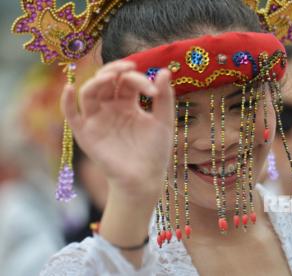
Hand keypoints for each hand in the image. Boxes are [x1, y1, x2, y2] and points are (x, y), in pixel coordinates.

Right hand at [61, 61, 174, 198]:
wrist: (144, 179)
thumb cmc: (154, 151)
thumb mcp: (163, 121)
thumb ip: (164, 97)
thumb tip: (166, 70)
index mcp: (128, 103)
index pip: (127, 81)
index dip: (138, 79)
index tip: (153, 91)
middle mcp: (110, 108)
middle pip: (106, 80)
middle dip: (116, 70)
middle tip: (129, 68)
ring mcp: (97, 119)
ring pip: (89, 92)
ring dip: (97, 81)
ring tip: (110, 77)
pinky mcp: (86, 133)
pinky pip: (71, 114)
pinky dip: (67, 100)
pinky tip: (70, 88)